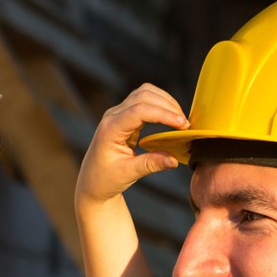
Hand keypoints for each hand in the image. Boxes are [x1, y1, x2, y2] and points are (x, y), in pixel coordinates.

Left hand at [76, 84, 188, 205]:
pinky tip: (171, 118)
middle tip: (185, 125)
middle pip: (143, 95)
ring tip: (180, 120)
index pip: (139, 110)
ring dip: (165, 102)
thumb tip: (174, 160)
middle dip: (167, 106)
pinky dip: (160, 105)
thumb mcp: (127, 174)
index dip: (163, 114)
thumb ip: (150, 164)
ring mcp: (118, 113)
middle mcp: (113, 116)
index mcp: (110, 128)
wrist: (92, 183)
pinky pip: (144, 101)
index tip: (182, 125)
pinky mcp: (125, 116)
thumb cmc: (105, 179)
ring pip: (145, 93)